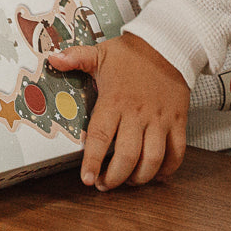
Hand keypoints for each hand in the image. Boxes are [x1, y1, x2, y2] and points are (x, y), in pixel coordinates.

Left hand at [46, 32, 188, 190]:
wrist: (168, 45)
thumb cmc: (131, 53)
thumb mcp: (100, 53)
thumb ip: (75, 58)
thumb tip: (52, 58)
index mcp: (115, 100)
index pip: (100, 135)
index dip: (92, 160)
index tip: (87, 179)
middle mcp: (138, 113)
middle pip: (128, 155)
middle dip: (115, 177)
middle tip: (104, 185)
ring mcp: (160, 119)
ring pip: (153, 159)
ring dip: (140, 177)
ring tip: (128, 182)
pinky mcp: (178, 122)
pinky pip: (177, 152)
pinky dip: (168, 169)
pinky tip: (156, 174)